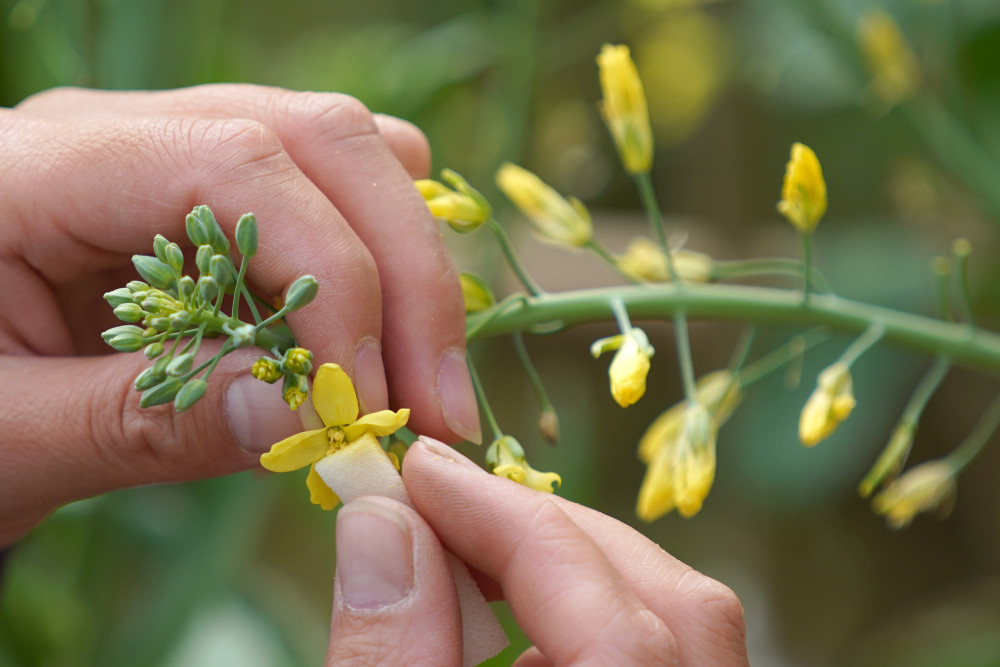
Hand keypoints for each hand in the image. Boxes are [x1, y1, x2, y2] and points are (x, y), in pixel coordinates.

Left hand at [0, 85, 480, 545]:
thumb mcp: (0, 444)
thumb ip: (142, 423)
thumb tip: (308, 411)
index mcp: (39, 167)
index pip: (238, 168)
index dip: (334, 280)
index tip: (363, 403)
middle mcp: (119, 131)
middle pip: (321, 140)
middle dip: (403, 275)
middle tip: (434, 408)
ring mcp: (171, 153)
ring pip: (342, 153)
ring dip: (404, 264)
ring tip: (415, 380)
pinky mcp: (207, 200)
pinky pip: (326, 194)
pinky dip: (378, 264)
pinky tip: (376, 344)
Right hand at [327, 438, 748, 665]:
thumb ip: (391, 656)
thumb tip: (380, 521)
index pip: (615, 628)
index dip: (507, 525)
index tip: (419, 471)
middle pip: (672, 607)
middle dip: (549, 532)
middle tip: (442, 503)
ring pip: (680, 628)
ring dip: (570, 571)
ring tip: (465, 557)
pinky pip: (667, 658)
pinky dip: (591, 621)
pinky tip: (512, 624)